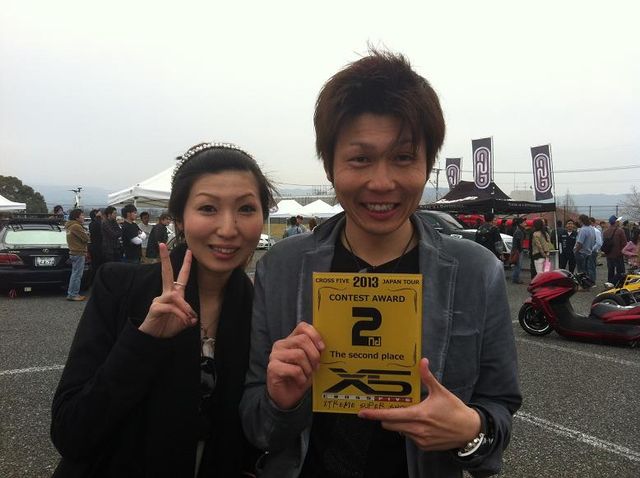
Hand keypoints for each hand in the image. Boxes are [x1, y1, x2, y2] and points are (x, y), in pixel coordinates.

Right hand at [138, 243, 197, 337]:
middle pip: (166, 273)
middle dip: (165, 259)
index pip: (180, 277)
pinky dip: (180, 314)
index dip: (186, 265)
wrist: (152, 338)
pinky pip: (171, 307)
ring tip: (188, 319)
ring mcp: (159, 299)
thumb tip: (193, 318)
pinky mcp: (155, 307)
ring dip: (185, 308)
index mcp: (173, 294)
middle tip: (161, 244)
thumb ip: (188, 318)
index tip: (189, 252)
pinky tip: (183, 322)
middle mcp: (165, 294)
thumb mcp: (182, 322)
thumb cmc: (166, 327)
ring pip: (175, 296)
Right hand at [266, 322, 324, 409]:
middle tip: (316, 367)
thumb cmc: (299, 377)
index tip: (322, 348)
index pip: (302, 327)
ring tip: (306, 375)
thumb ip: (315, 350)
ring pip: (299, 354)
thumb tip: (324, 345)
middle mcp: (281, 344)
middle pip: (303, 340)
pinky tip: (300, 381)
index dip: (315, 335)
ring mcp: (275, 355)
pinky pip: (294, 369)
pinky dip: (301, 378)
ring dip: (308, 368)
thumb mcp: (310, 361)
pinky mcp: (272, 368)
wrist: (287, 397)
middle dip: (314, 355)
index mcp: (290, 340)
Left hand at [358, 358, 480, 450]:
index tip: (363, 413)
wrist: (469, 431)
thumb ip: (428, 377)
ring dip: (399, 423)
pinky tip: (420, 423)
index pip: (391, 416)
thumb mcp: (441, 391)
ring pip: (399, 431)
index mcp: (419, 414)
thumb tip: (422, 361)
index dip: (375, 414)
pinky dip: (409, 430)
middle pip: (390, 424)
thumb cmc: (455, 410)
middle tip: (388, 408)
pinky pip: (409, 437)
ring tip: (410, 413)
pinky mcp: (424, 446)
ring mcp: (420, 440)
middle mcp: (417, 429)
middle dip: (386, 417)